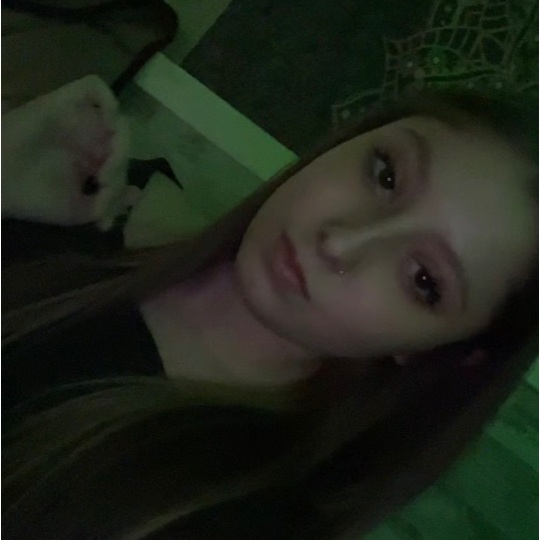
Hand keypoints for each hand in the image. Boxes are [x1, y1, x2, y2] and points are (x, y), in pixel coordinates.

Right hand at [2, 75, 131, 229]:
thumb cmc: (31, 198)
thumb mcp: (77, 210)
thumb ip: (109, 203)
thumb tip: (138, 193)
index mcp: (91, 159)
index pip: (122, 162)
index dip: (120, 186)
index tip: (102, 214)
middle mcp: (88, 136)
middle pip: (122, 142)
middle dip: (120, 168)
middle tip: (105, 187)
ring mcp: (77, 119)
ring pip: (116, 118)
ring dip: (120, 145)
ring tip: (104, 173)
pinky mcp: (62, 103)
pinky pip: (94, 87)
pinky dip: (108, 101)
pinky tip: (109, 125)